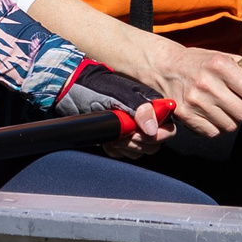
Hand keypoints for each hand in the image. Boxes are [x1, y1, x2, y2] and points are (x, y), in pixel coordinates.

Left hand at [56, 63, 172, 155]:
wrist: (73, 90)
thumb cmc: (97, 87)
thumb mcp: (120, 96)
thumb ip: (140, 110)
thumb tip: (153, 129)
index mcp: (151, 105)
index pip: (167, 128)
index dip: (157, 136)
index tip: (138, 133)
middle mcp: (145, 119)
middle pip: (155, 144)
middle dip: (137, 143)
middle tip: (123, 135)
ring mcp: (132, 130)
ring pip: (140, 151)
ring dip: (126, 148)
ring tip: (113, 136)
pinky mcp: (119, 139)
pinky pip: (124, 154)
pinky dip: (116, 151)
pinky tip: (108, 140)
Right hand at [131, 36, 241, 137]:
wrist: (165, 67)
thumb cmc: (199, 63)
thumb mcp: (221, 57)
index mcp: (220, 65)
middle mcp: (207, 84)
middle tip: (239, 104)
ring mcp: (195, 101)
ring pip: (230, 125)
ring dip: (230, 120)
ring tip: (223, 108)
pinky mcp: (186, 116)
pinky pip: (213, 133)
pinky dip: (216, 127)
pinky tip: (211, 115)